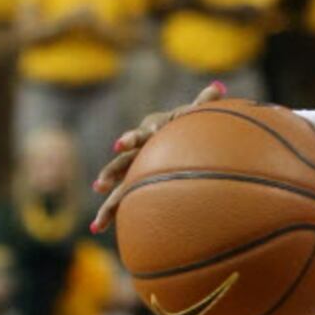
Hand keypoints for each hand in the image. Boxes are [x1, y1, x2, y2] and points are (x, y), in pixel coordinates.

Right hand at [90, 80, 228, 233]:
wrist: (167, 137)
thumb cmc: (184, 127)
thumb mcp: (193, 116)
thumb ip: (203, 104)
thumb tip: (217, 86)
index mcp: (151, 133)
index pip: (143, 134)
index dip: (136, 137)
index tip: (132, 141)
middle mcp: (138, 150)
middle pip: (124, 159)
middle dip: (113, 168)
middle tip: (103, 181)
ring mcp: (132, 168)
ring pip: (117, 181)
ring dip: (107, 191)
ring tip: (98, 201)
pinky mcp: (130, 184)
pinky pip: (118, 201)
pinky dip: (108, 215)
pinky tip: (98, 229)